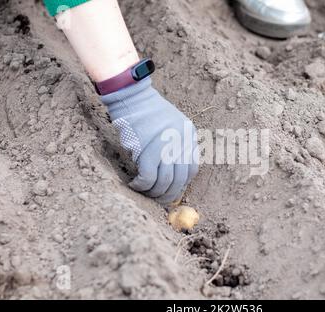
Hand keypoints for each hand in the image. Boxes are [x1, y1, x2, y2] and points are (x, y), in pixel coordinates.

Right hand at [101, 78, 198, 204]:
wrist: (132, 97)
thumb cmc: (147, 113)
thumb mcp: (171, 125)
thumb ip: (176, 146)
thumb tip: (173, 177)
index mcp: (189, 134)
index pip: (192, 168)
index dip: (182, 183)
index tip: (172, 190)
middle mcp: (181, 140)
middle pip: (180, 178)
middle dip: (169, 194)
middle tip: (159, 201)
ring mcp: (165, 146)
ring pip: (165, 181)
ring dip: (154, 193)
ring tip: (145, 193)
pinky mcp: (147, 150)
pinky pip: (148, 178)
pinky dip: (142, 186)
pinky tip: (135, 185)